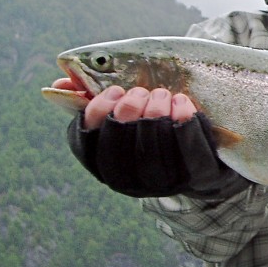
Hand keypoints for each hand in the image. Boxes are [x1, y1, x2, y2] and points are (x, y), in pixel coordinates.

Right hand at [58, 83, 243, 198]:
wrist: (208, 163)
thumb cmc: (158, 132)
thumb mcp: (127, 116)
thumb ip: (96, 100)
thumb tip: (59, 82)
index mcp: (106, 166)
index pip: (87, 144)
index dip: (97, 113)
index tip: (114, 91)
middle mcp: (132, 182)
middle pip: (121, 145)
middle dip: (130, 109)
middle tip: (141, 91)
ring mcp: (166, 183)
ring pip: (154, 149)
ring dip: (157, 111)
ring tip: (163, 94)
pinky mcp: (201, 178)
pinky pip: (191, 151)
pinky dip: (186, 121)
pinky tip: (182, 103)